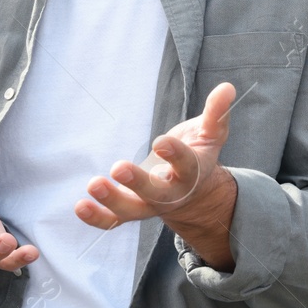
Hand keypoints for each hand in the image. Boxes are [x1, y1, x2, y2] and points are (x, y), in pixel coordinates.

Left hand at [76, 83, 238, 256]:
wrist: (192, 192)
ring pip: (132, 210)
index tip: (161, 141)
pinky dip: (97, 217)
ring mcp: (150, 205)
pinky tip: (80, 206)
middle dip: (138, 182)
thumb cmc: (197, 154)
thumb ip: (216, 113)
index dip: (175, 154)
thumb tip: (227, 87)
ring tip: (92, 185)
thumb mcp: (210, 134)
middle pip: (156, 194)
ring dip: (111, 201)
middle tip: (118, 168)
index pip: (185, 165)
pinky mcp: (131, 210)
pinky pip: (114, 220)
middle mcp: (171, 194)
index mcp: (192, 173)